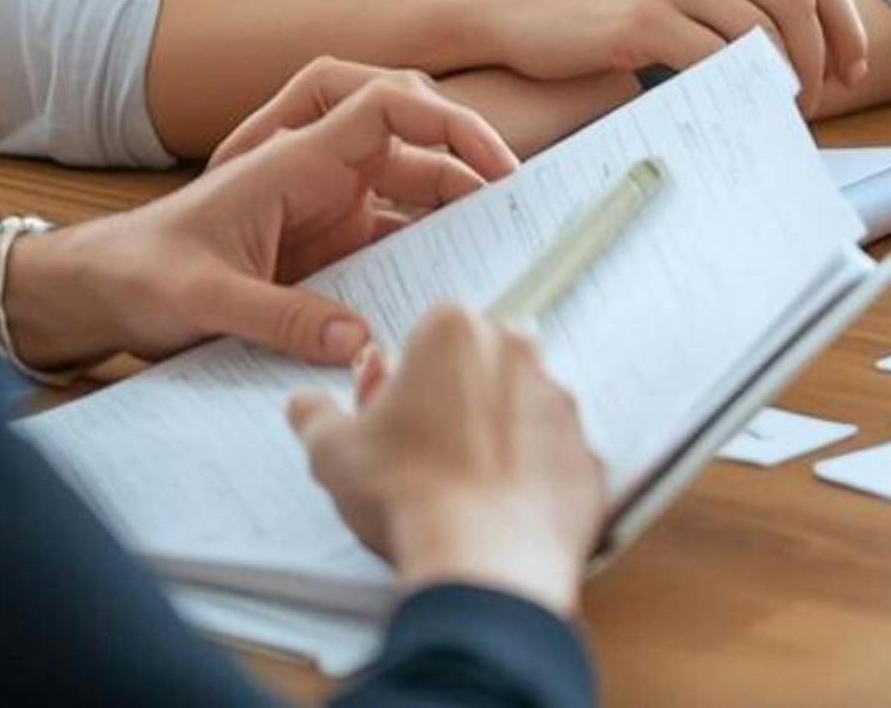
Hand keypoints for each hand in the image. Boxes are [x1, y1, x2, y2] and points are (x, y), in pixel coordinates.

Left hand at [0, 64, 518, 372]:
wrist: (104, 289)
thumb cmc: (143, 274)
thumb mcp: (205, 299)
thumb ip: (280, 317)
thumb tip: (357, 340)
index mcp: (293, 160)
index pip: (386, 106)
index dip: (448, 120)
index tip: (493, 164)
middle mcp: (320, 172)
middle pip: (416, 141)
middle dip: (470, 161)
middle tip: (519, 208)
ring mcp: (329, 207)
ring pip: (415, 188)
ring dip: (458, 207)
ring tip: (505, 242)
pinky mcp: (330, 245)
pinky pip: (396, 235)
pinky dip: (431, 248)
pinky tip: (458, 277)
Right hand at [289, 305, 602, 615]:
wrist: (482, 559)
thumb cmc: (407, 493)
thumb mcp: (333, 451)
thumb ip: (315, 416)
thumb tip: (304, 405)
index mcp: (456, 331)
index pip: (428, 338)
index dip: (406, 382)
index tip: (394, 421)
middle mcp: (520, 353)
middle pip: (479, 368)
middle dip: (455, 401)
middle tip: (422, 456)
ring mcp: (562, 405)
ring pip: (521, 411)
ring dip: (495, 440)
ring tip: (459, 491)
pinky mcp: (586, 456)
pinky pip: (554, 461)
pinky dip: (530, 482)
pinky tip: (497, 513)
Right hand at [464, 0, 870, 109]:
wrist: (516, 6)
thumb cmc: (598, 3)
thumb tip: (804, 42)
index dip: (845, 24)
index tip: (853, 68)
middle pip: (800, 1)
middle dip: (824, 60)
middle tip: (820, 102)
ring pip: (765, 32)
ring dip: (787, 82)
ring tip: (783, 112)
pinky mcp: (644, 15)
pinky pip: (717, 58)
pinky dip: (742, 89)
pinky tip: (742, 109)